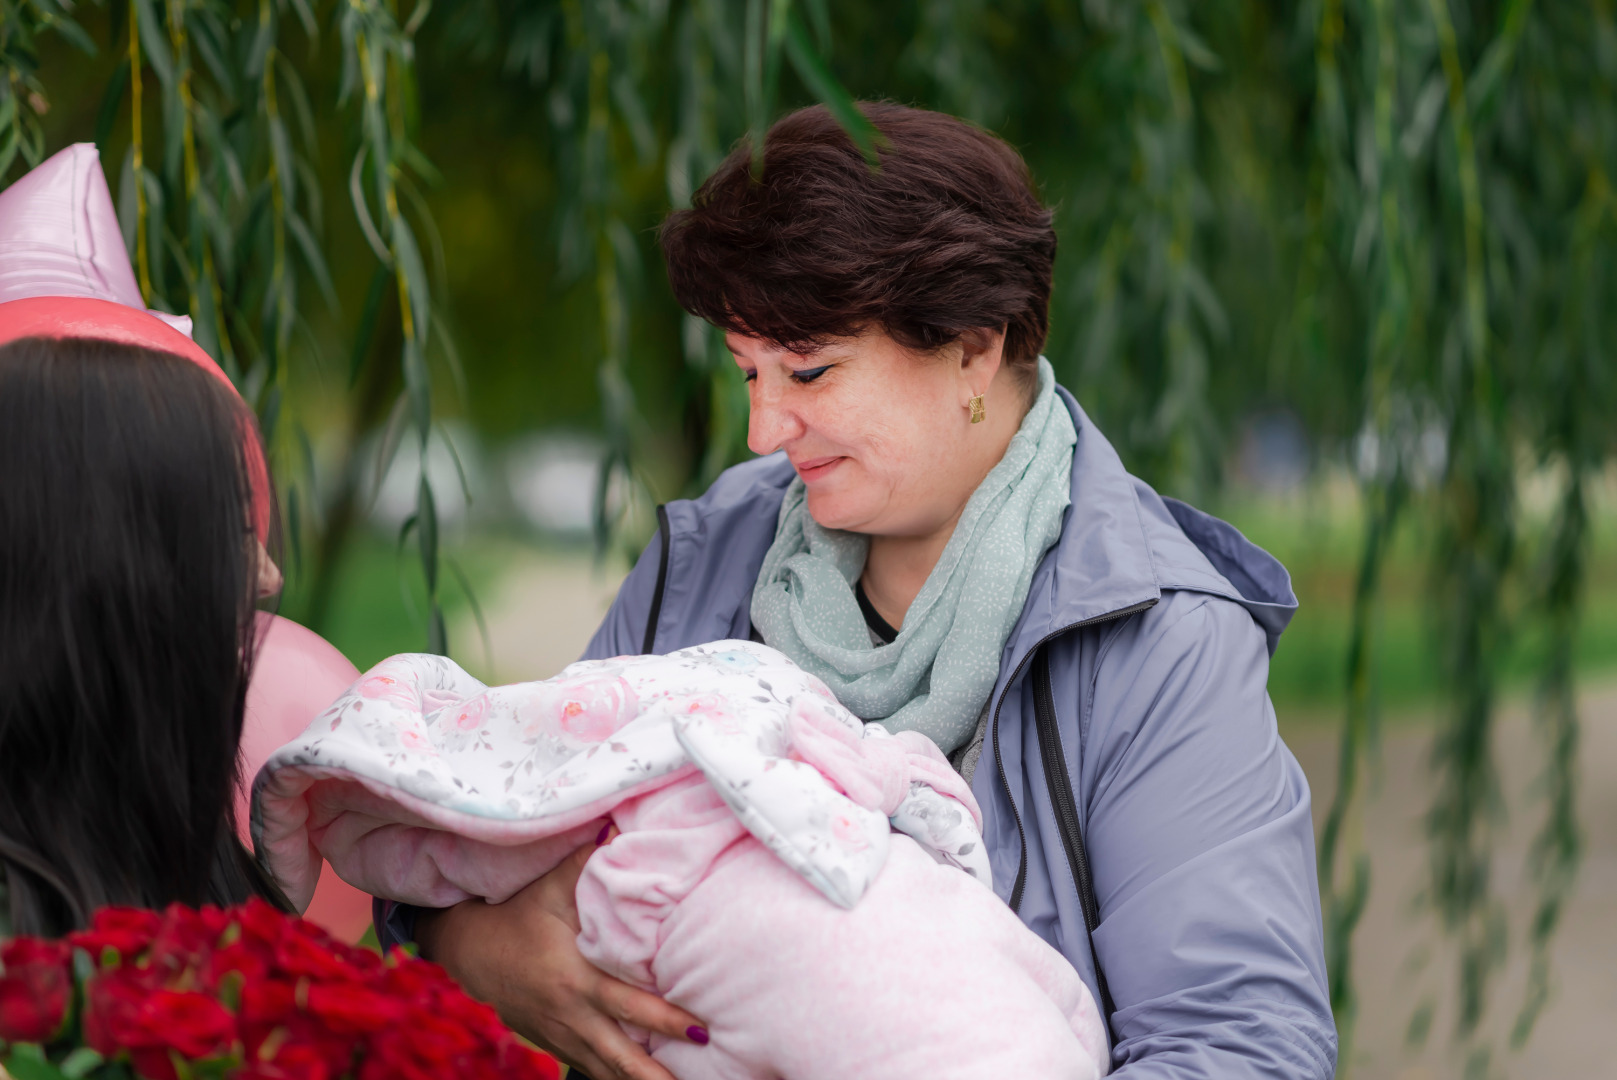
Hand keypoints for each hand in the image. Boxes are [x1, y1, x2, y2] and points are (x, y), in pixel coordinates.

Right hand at [416, 835, 706, 1079]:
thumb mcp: (550, 887)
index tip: (700, 1030)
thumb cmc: (517, 914)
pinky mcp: (552, 1043)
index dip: (665, 1019)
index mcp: (574, 978)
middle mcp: (569, 1014)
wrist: (469, 949)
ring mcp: (559, 1035)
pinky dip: (613, 1077)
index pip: (629, 1005)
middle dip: (654, 1074)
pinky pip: (589, 1066)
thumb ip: (588, 862)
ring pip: (604, 1069)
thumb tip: (619, 828)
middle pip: (619, 1055)